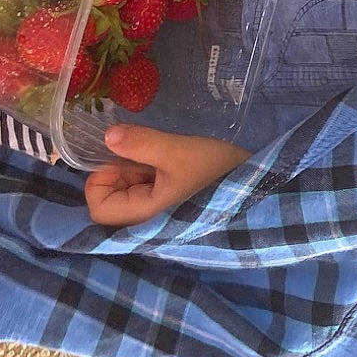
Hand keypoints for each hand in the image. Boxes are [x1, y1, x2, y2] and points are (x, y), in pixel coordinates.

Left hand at [82, 126, 249, 226]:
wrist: (259, 186)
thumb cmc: (217, 173)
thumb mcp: (178, 152)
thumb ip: (142, 143)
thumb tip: (107, 135)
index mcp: (144, 215)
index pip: (97, 208)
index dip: (101, 180)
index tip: (123, 156)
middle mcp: (146, 221)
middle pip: (110, 199)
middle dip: (122, 171)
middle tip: (148, 151)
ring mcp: (159, 215)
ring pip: (128, 193)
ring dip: (137, 170)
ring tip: (164, 156)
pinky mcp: (170, 206)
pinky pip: (145, 191)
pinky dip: (149, 173)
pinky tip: (170, 163)